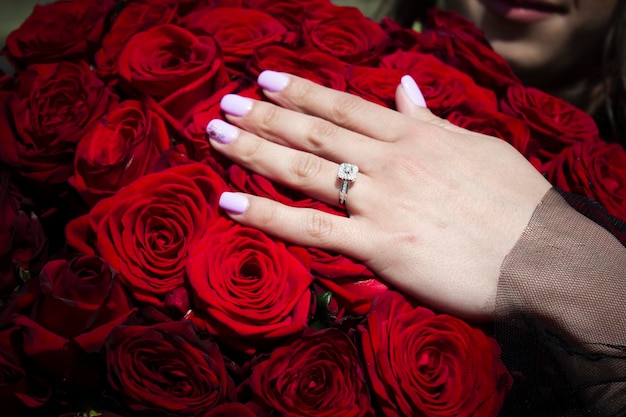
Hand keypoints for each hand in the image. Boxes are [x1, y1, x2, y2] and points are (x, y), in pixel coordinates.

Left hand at [207, 71, 550, 320]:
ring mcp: (379, 201)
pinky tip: (232, 203)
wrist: (542, 257)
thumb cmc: (516, 203)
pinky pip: (311, 227)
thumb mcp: (477, 147)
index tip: (266, 80)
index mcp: (413, 136)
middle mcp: (388, 161)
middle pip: (314, 131)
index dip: (301, 91)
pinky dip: (268, 214)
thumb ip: (432, 120)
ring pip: (303, 169)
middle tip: (225, 103)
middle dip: (264, 114)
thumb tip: (405, 90)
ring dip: (254, 150)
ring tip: (216, 135)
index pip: (344, 106)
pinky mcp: (376, 245)